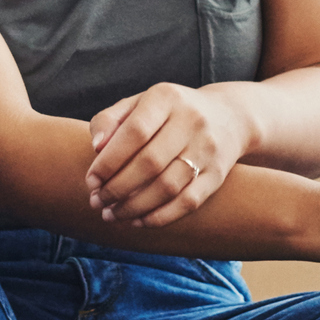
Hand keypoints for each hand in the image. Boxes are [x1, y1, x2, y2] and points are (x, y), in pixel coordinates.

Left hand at [85, 82, 249, 226]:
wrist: (228, 118)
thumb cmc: (168, 113)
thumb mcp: (139, 104)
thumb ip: (110, 120)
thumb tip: (96, 148)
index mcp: (166, 97)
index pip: (134, 132)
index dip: (109, 161)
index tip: (91, 180)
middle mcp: (191, 120)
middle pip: (150, 163)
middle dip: (117, 188)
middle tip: (97, 201)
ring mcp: (207, 149)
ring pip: (167, 187)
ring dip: (134, 207)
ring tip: (111, 214)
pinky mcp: (218, 174)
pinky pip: (188, 202)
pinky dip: (160, 217)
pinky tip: (138, 221)